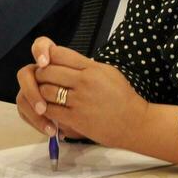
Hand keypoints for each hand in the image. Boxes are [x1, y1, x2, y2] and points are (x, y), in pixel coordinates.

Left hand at [16, 36, 145, 148]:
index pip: (58, 53)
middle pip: (47, 71)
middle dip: (41, 75)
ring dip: (41, 93)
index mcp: (92, 67)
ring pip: (45, 90)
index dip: (47, 57)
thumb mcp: (107, 72)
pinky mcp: (77, 119)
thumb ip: (85, 64)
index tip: (46, 63)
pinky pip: (50, 110)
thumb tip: (60, 57)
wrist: (136, 124)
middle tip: (42, 80)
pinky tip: (50, 110)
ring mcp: (80, 100)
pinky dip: (46, 110)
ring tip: (46, 96)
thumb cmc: (122, 97)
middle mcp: (85, 81)